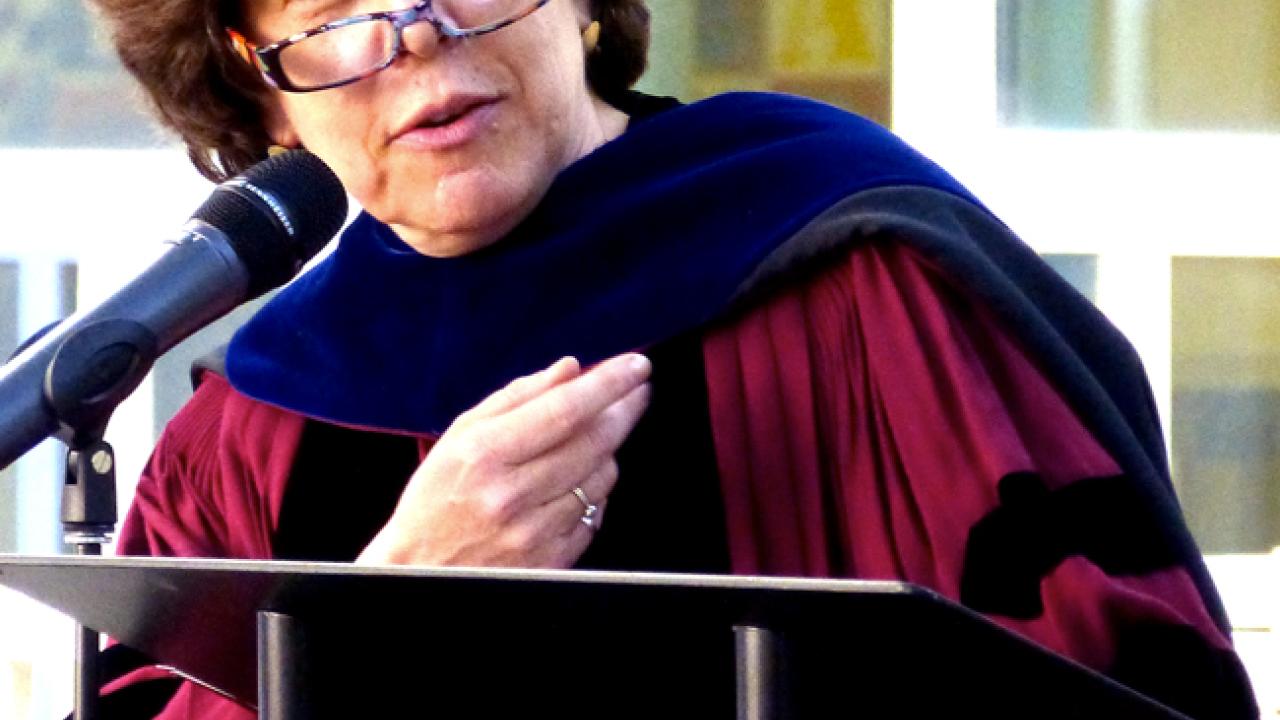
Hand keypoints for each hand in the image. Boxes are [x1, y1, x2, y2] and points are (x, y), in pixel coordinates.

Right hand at [356, 353, 651, 567]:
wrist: (421, 572)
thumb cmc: (436, 499)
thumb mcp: (459, 436)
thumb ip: (516, 397)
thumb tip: (570, 370)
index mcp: (486, 454)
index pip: (565, 410)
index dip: (609, 385)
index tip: (636, 366)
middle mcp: (513, 495)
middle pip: (594, 442)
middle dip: (625, 409)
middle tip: (637, 389)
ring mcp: (536, 532)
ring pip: (602, 477)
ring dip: (607, 451)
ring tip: (589, 441)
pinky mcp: (553, 561)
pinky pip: (595, 514)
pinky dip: (594, 492)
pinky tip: (575, 483)